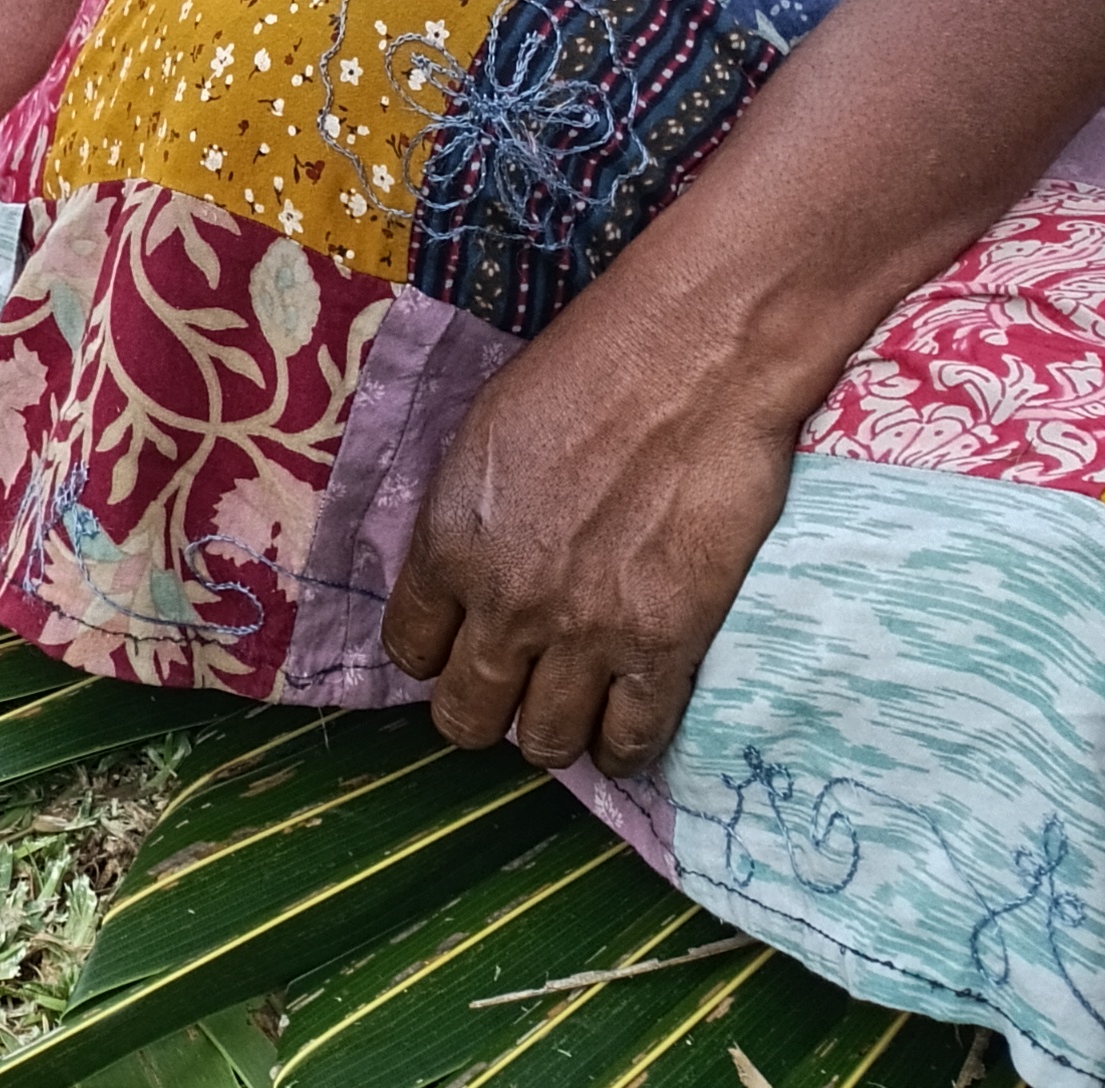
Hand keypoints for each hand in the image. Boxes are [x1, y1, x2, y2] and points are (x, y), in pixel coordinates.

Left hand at [376, 287, 799, 776]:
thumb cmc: (591, 367)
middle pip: (467, 715)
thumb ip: (470, 515)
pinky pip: (630, 742)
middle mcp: (504, 603)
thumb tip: (470, 563)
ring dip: (554, 732)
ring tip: (575, 709)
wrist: (694, 356)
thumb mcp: (489, 433)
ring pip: (544, 744)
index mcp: (449, 543)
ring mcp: (585, 634)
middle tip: (517, 690)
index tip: (462, 648)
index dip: (437, 656)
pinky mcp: (663, 647)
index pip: (410, 649)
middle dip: (485, 710)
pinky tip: (627, 727)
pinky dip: (624, 747)